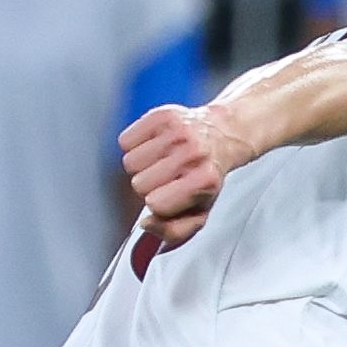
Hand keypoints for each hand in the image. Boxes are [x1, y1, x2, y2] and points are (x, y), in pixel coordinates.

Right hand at [119, 104, 250, 247]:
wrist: (220, 135)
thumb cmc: (206, 176)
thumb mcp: (200, 211)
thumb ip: (175, 231)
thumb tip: (146, 225)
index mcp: (204, 181)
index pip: (155, 204)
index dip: (157, 203)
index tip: (169, 196)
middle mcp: (193, 154)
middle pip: (139, 184)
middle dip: (149, 184)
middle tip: (167, 177)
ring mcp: (177, 132)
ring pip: (130, 162)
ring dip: (141, 164)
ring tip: (161, 160)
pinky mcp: (162, 115)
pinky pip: (126, 140)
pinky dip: (135, 144)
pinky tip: (154, 145)